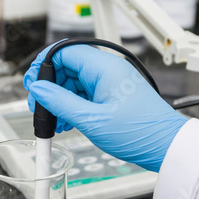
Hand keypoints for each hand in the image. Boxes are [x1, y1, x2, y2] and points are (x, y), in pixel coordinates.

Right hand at [24, 44, 187, 171]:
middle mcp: (108, 70)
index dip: (43, 65)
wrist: (165, 146)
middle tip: (40, 106)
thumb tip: (38, 89)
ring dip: (61, 99)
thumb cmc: (138, 132)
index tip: (32, 83)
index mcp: (104, 68)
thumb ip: (60, 102)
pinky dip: (74, 105)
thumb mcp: (91, 120)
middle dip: (50, 86)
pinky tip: (67, 122)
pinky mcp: (114, 95)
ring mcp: (111, 82)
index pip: (64, 52)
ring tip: (55, 120)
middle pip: (68, 67)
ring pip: (76, 82)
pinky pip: (86, 93)